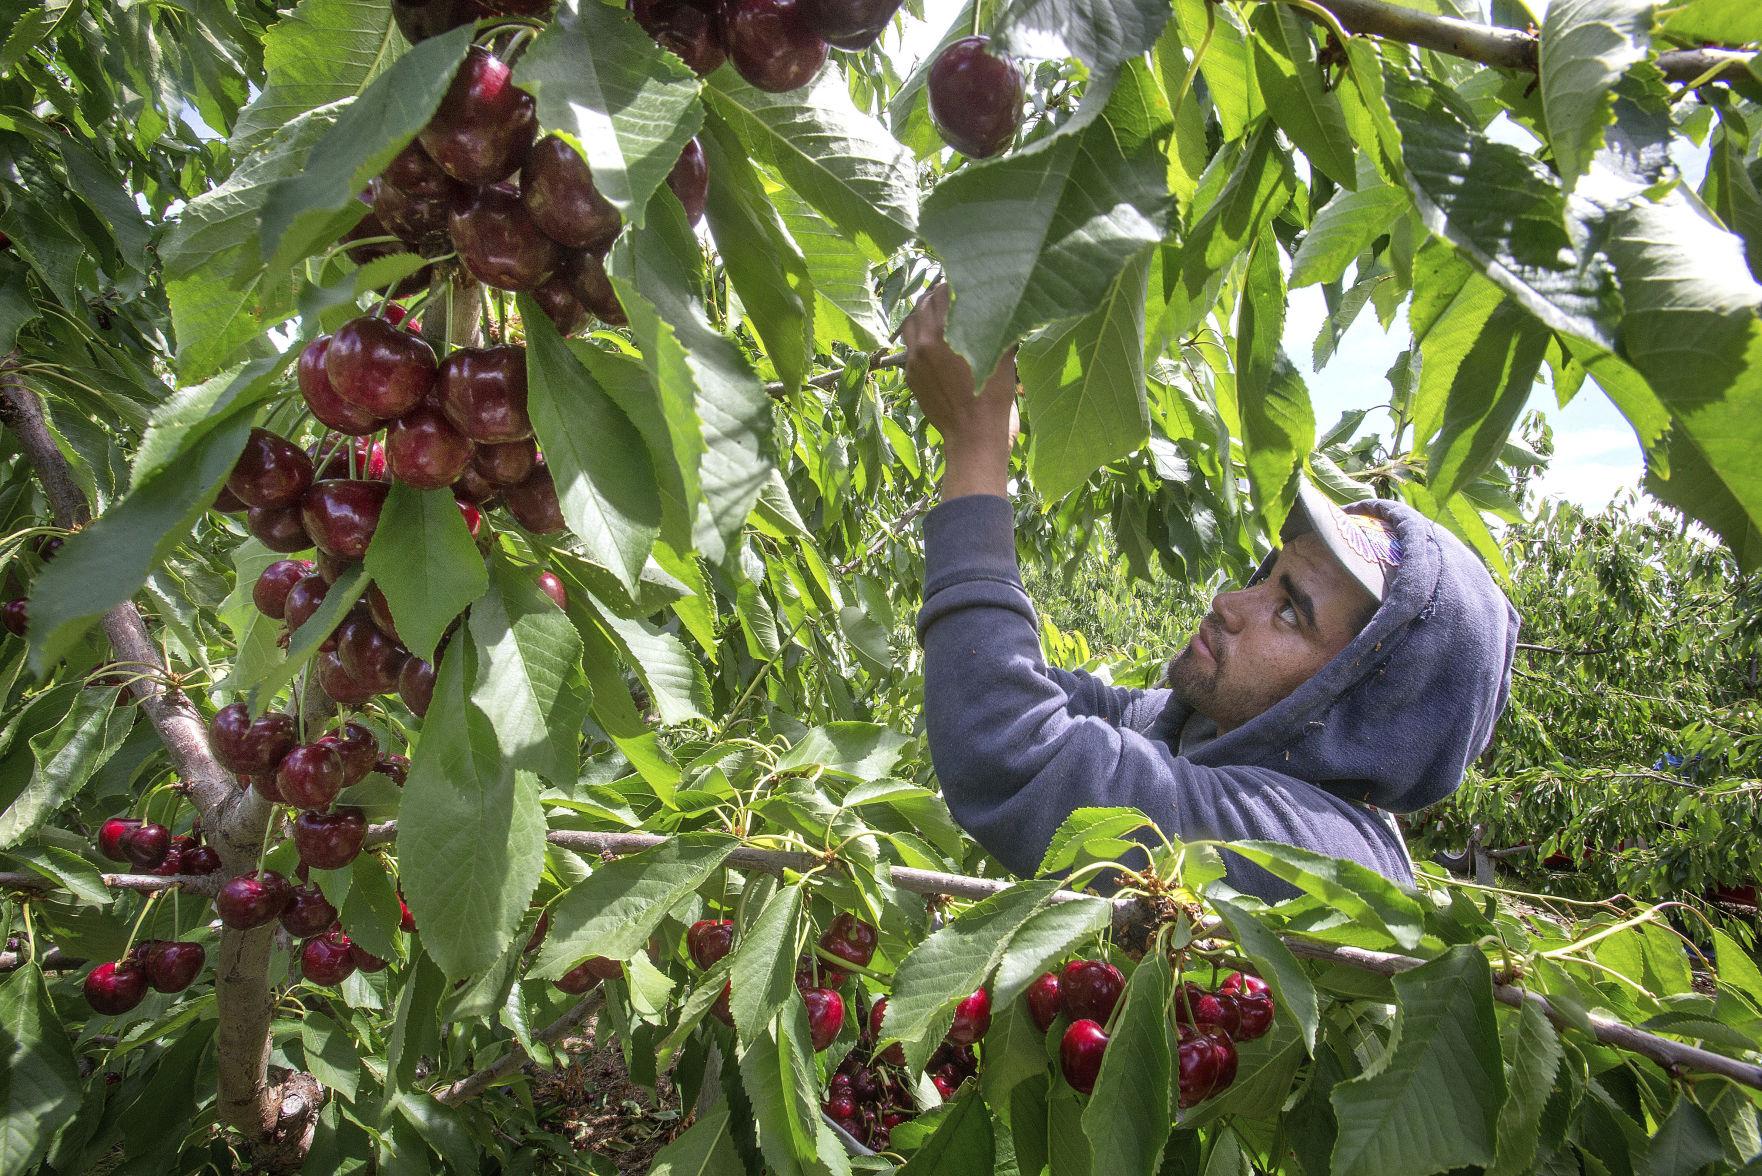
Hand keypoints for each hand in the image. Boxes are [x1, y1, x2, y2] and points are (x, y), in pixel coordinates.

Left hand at [901, 284, 1018, 498]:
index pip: (942, 293)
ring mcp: (913, 362)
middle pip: (923, 305)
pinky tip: (937, 340)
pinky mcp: (911, 378)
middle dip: (938, 296)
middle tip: (956, 292)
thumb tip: (1008, 302)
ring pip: (911, 325)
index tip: (967, 279)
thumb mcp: (1003, 358)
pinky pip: (910, 348)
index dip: (955, 282)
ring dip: (924, 315)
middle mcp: (922, 344)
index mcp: (943, 334)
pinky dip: (920, 338)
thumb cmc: (994, 400)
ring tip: (942, 314)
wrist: (973, 439)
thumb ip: (999, 326)